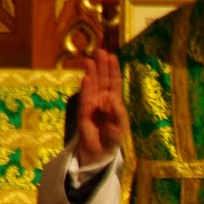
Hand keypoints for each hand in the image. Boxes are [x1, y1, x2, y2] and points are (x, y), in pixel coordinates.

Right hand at [76, 47, 126, 167]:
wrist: (100, 152)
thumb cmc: (112, 137)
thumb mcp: (120, 125)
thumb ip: (118, 112)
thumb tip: (114, 99)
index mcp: (113, 100)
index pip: (113, 81)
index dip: (113, 69)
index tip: (112, 56)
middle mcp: (102, 99)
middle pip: (102, 79)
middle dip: (101, 65)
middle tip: (100, 51)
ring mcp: (92, 104)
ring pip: (92, 85)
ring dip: (92, 73)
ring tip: (90, 60)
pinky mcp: (83, 112)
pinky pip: (85, 98)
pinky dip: (85, 88)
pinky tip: (86, 78)